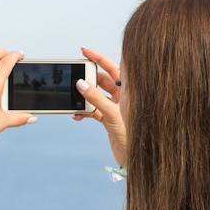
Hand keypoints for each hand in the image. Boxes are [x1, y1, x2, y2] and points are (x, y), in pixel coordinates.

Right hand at [74, 47, 126, 166]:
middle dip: (87, 79)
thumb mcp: (112, 115)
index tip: (84, 51)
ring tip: (74, 99)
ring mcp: (116, 107)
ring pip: (96, 95)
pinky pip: (93, 110)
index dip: (98, 57)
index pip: (113, 67)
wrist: (135, 158)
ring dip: (84, 97)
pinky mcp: (109, 118)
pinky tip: (77, 115)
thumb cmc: (133, 136)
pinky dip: (84, 111)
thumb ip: (96, 99)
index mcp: (130, 90)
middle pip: (102, 80)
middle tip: (74, 77)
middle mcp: (123, 96)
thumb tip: (80, 84)